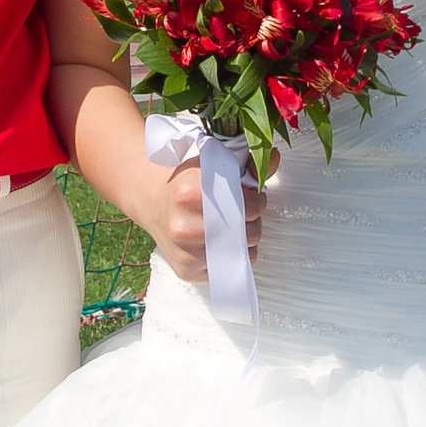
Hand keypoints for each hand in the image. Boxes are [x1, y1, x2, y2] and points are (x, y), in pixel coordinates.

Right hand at [134, 150, 268, 283]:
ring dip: (245, 240)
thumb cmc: (185, 181)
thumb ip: (247, 163)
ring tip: (231, 225)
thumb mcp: (212, 163)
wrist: (152, 199)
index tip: (251, 195)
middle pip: (248, 232)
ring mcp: (184, 252)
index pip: (249, 206)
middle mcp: (184, 226)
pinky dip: (231, 256)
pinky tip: (220, 241)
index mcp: (190, 193)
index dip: (257, 200)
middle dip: (252, 220)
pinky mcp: (186, 270)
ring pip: (241, 253)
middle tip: (242, 210)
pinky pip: (227, 268)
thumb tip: (273, 156)